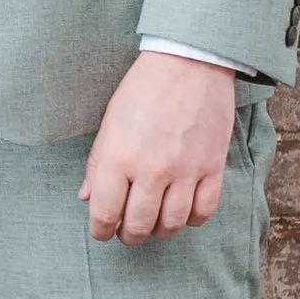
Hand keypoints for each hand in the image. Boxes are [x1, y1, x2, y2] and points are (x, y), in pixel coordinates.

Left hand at [80, 53, 237, 244]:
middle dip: (128, 235)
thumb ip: (97, 165)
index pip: (104, 213)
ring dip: (159, 231)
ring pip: (171, 224)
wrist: (188, 63)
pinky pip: (203, 211)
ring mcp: (185, 170)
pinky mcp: (213, 167)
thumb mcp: (109, 123)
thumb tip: (87, 199)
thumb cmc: (143, 90)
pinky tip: (182, 211)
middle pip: (138, 226)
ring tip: (153, 224)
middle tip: (127, 231)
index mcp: (117, 157)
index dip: (100, 230)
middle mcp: (150, 169)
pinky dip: (191, 219)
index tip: (102, 232)